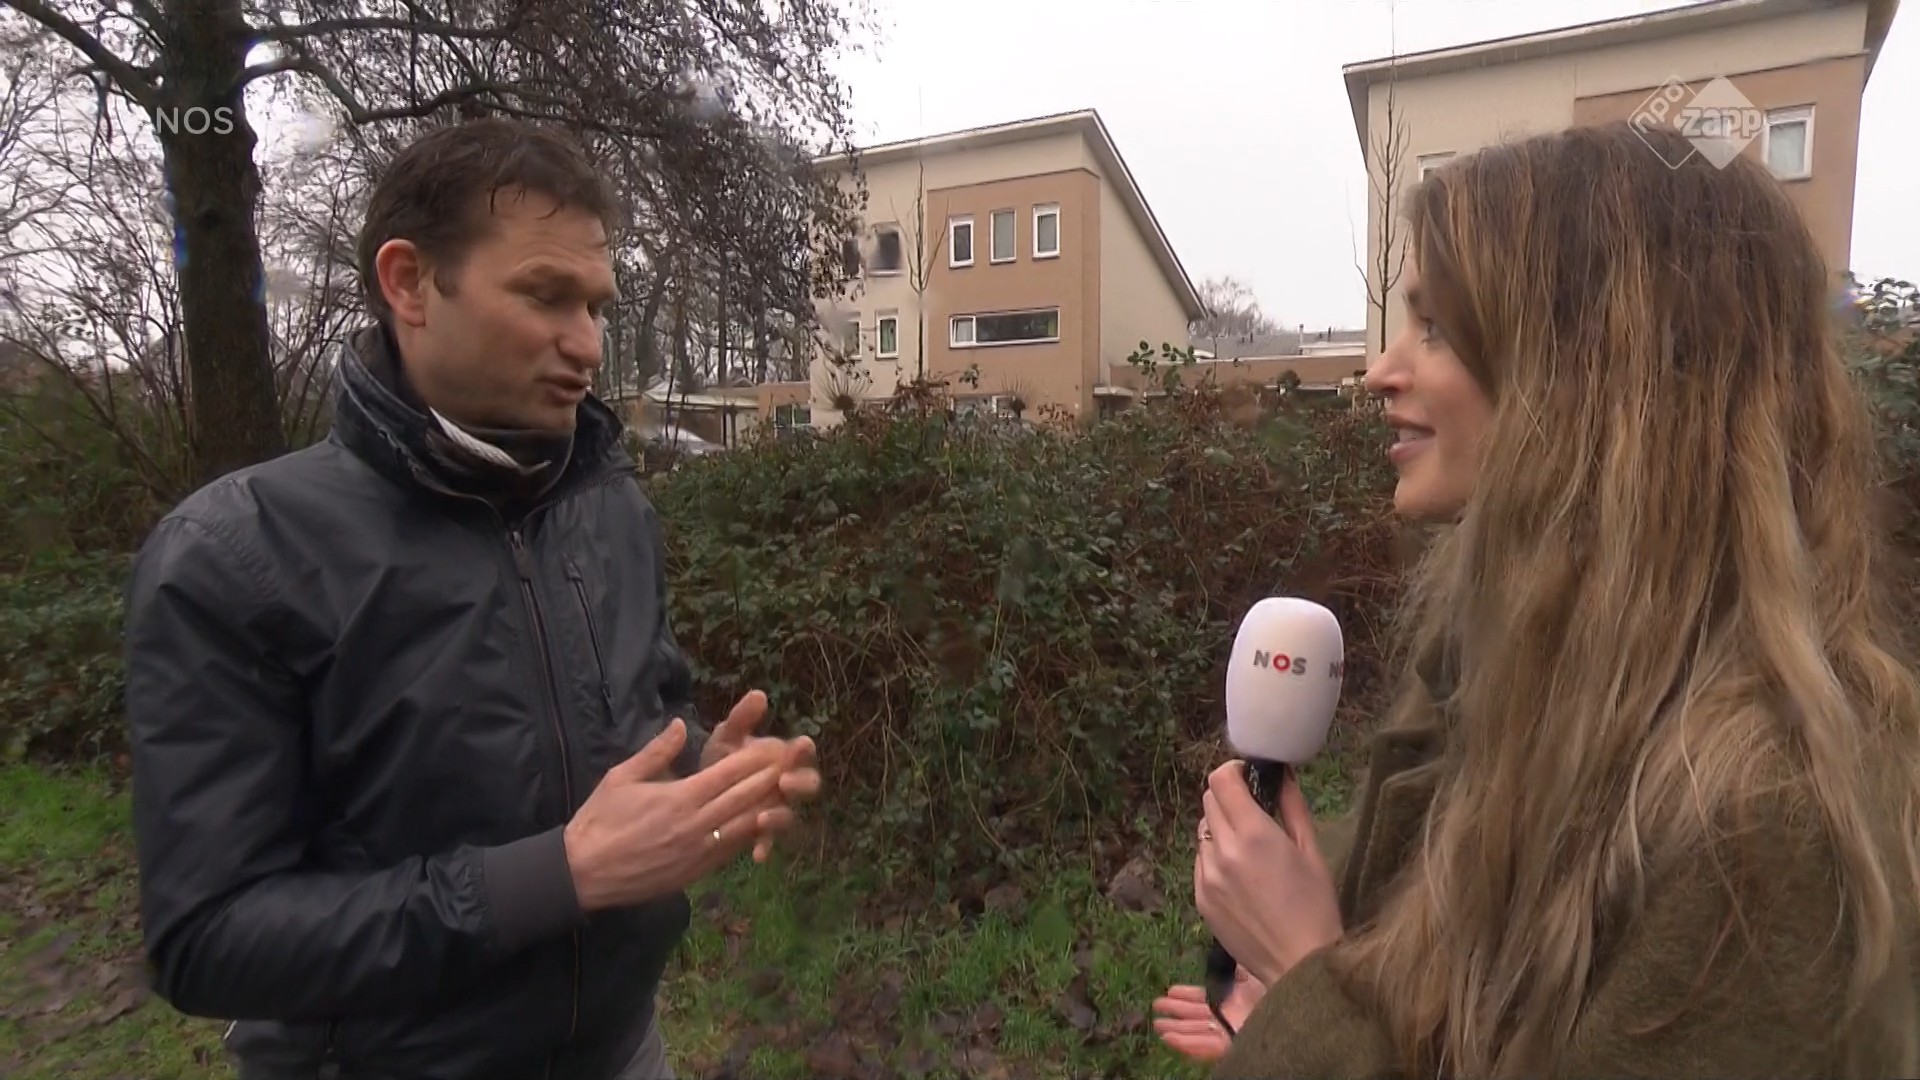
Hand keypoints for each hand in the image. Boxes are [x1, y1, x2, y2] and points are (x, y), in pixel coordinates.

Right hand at [564, 718, 786, 911]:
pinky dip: (751, 836)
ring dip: (768, 807)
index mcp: (679, 797)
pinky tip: (765, 824)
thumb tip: (681, 724)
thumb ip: (657, 752)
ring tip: (787, 791)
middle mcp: (696, 824)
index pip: (729, 773)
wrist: (584, 873)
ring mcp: (699, 850)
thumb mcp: (622, 777)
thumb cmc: (599, 820)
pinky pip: (731, 850)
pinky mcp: (696, 872)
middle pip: (745, 797)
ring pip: (745, 825)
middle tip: (792, 764)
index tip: (774, 744)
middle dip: (770, 778)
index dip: (755, 758)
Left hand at [698, 690, 820, 861]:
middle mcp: (786, 785)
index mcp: (782, 758)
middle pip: (809, 785)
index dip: (804, 750)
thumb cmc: (720, 760)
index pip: (803, 752)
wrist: (698, 794)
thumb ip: (742, 718)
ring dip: (781, 817)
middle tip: (783, 782)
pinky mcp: (763, 833)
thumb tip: (759, 694)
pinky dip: (765, 847)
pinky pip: (770, 842)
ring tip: (763, 818)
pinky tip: (756, 855)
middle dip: (801, 785)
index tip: (799, 745)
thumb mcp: (727, 737)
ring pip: (791, 815)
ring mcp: (777, 809)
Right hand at [1151, 966, 1265, 1062]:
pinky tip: (1169, 1039)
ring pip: (1198, 1033)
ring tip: (1158, 1026)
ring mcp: (1232, 1031)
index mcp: (1236, 997)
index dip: (1187, 995)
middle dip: (1177, 1013)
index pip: (1206, 998)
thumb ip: (1233, 968)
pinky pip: (1206, 1049)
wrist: (1290, 995)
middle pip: (1199, 1016)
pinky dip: (1186, 1045)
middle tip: (1157, 1008)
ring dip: (1177, 1030)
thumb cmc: (1276, 979)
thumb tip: (1219, 958)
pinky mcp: (1234, 1045)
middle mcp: (1232, 1014)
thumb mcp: (1250, 969)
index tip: (1169, 991)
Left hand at [1193, 761, 1343, 985]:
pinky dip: (1215, 857)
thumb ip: (1291, 807)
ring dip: (1221, 829)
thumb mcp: (1311, 850)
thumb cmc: (1316, 906)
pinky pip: (1201, 862)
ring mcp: (1206, 876)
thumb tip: (1280, 775)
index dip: (1233, 771)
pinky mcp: (1200, 898)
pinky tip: (1240, 876)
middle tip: (1253, 810)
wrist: (1298, 964)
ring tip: (1249, 849)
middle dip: (1229, 797)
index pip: (1221, 781)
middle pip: (1209, 802)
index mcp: (1252, 834)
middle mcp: (1221, 851)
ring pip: (1203, 832)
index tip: (1249, 777)